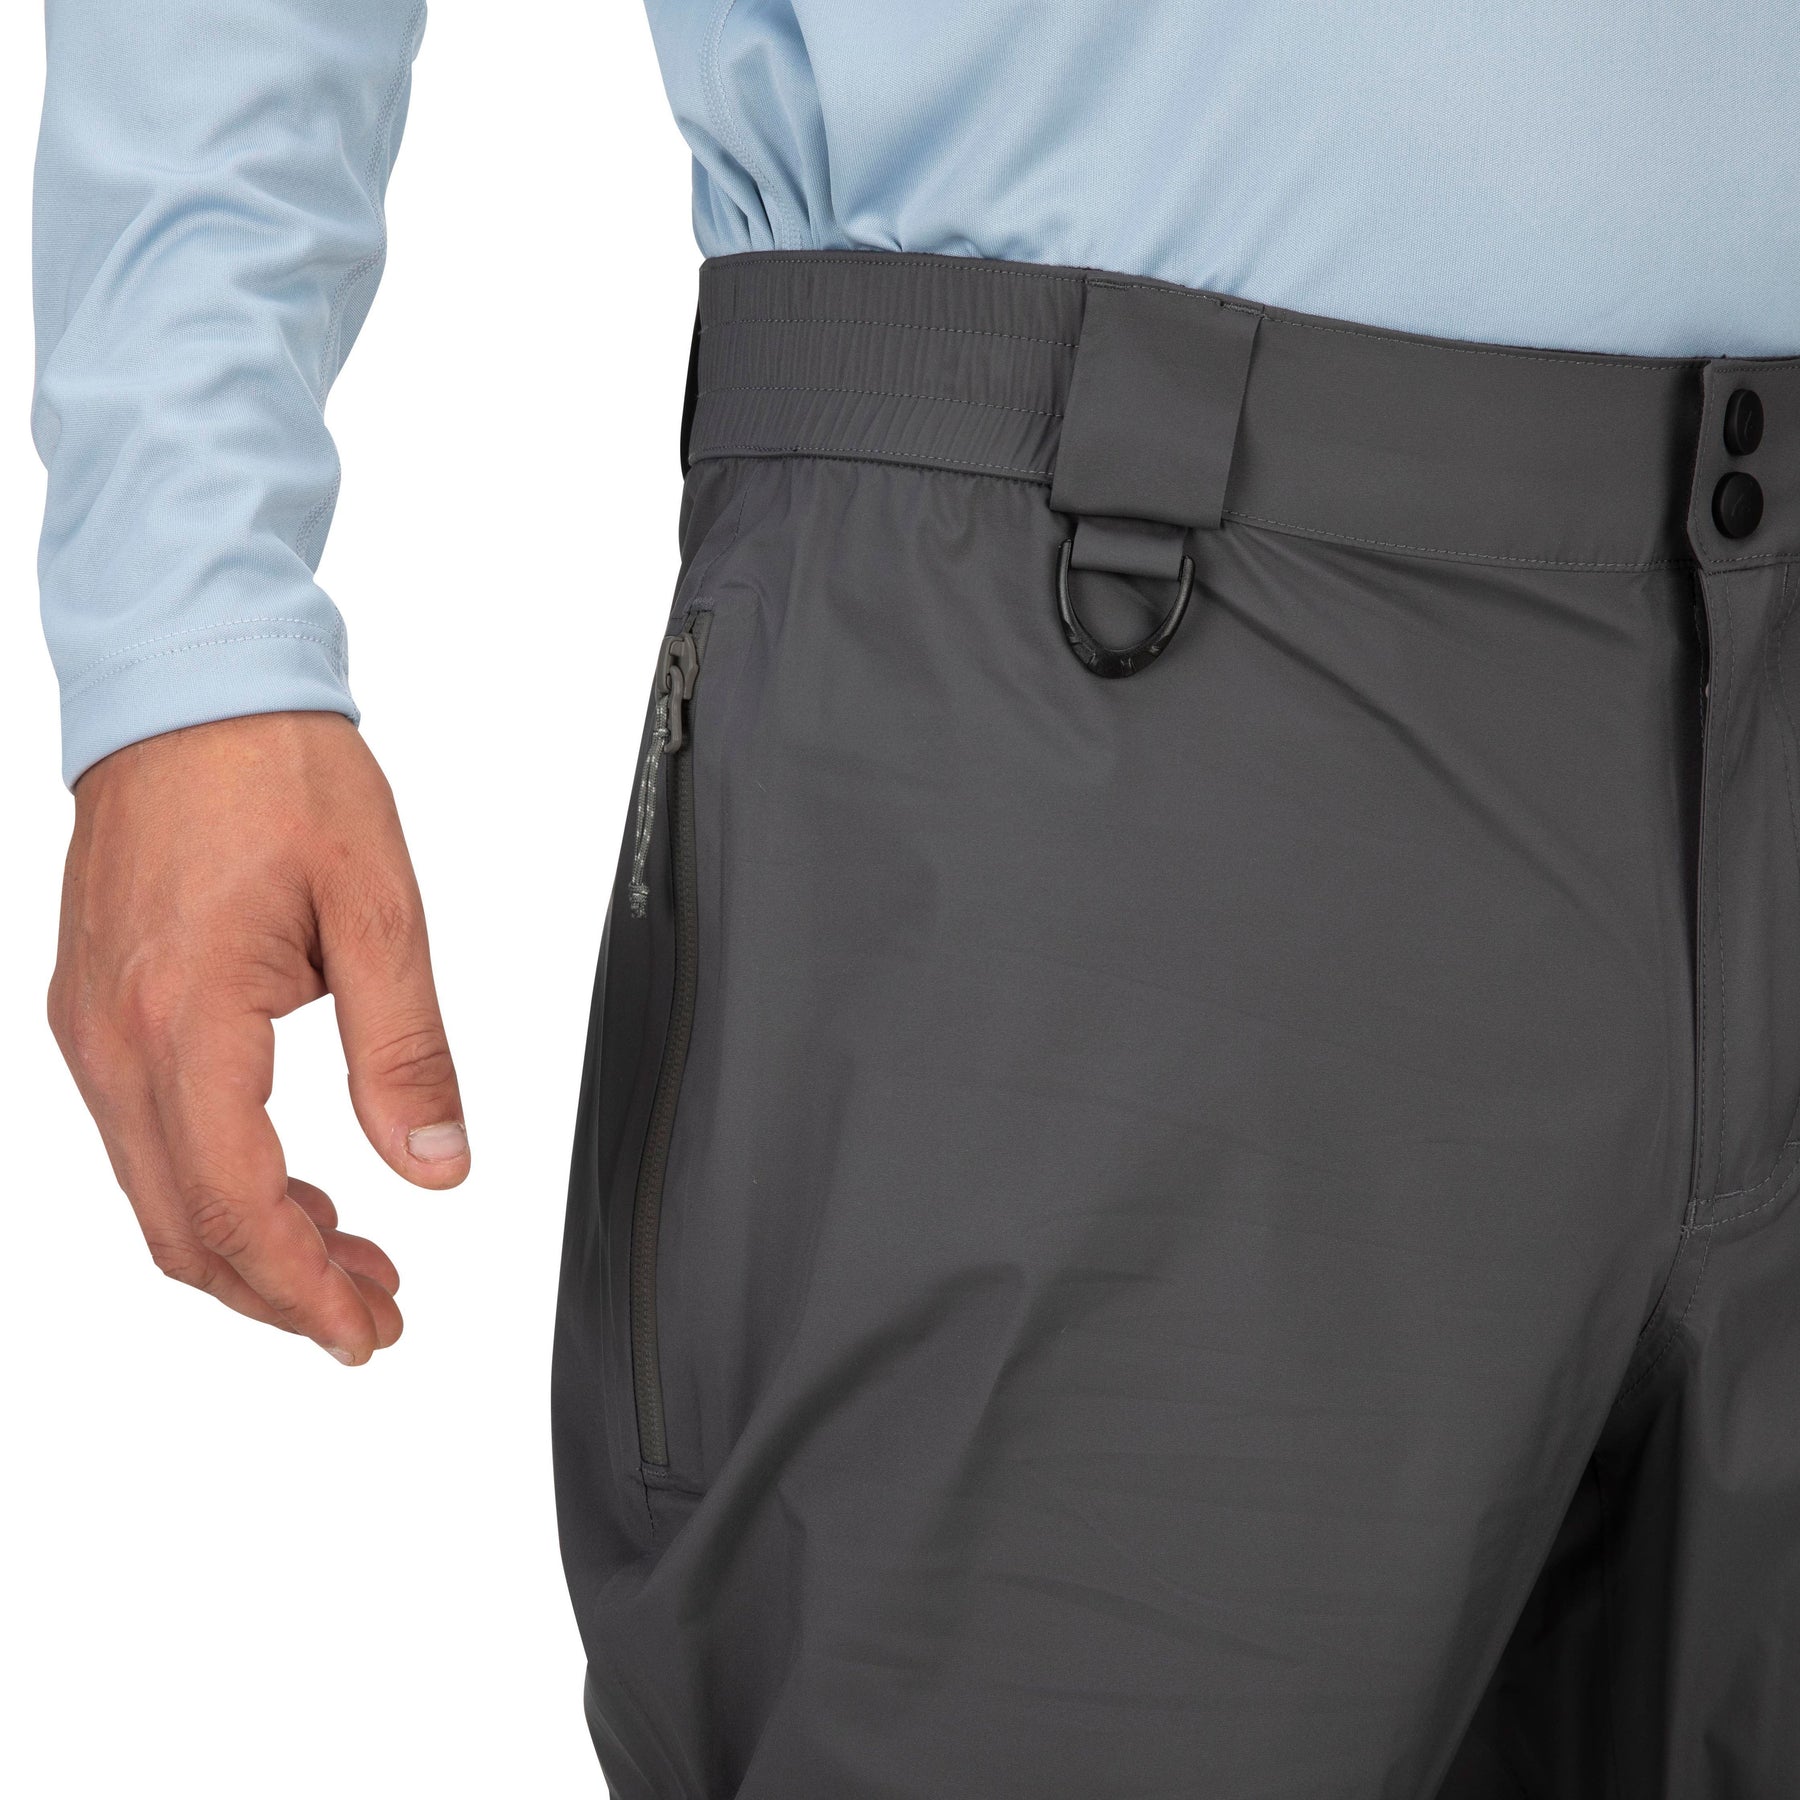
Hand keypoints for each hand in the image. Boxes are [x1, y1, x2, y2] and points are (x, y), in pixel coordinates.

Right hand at [48, 712, 468, 1363]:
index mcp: (184, 1017)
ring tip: (352, 1259)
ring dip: (251, 1246)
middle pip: (184, 1228)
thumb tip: (435, 1168)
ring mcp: (91, 1030)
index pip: (236, 1207)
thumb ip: (406, 1049)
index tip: (370, 1327)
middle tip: (375, 1312)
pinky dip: (216, 1186)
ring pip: (158, 1193)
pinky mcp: (97, 1012)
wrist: (188, 690)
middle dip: (281, 1291)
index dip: (305, 1290)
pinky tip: (291, 1186)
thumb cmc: (279, 775)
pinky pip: (146, 1138)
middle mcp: (114, 1040)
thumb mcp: (378, 907)